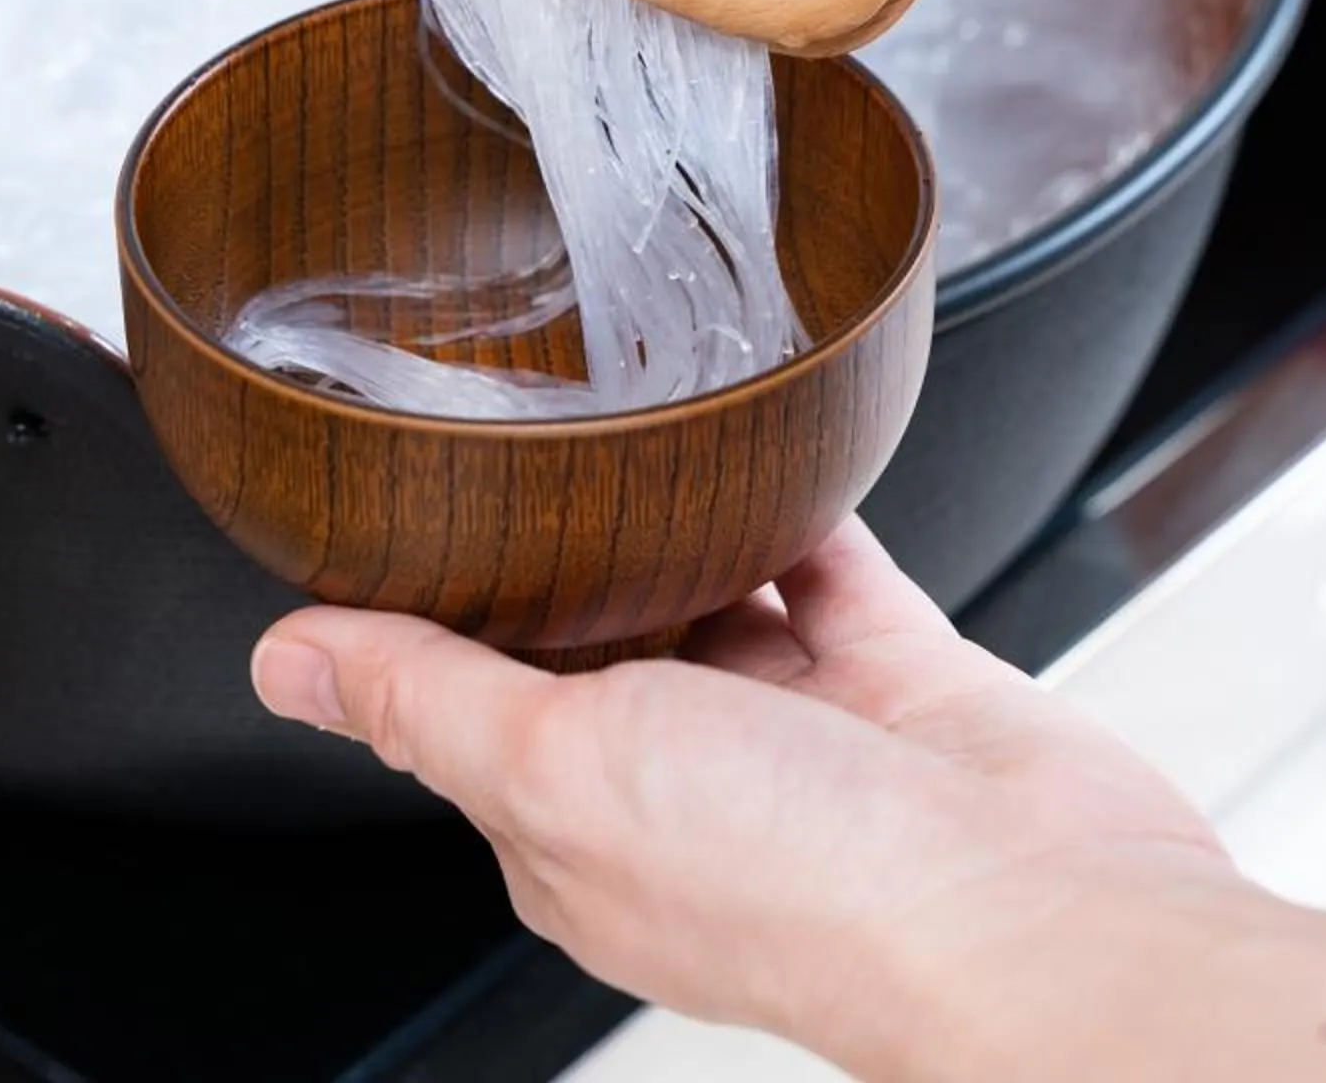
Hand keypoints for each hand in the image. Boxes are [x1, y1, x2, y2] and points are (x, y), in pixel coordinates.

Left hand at [249, 519, 1255, 1081]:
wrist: (1039, 910)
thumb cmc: (813, 885)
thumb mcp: (561, 766)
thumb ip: (427, 699)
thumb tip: (286, 663)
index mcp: (582, 832)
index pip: (479, 706)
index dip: (445, 613)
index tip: (416, 507)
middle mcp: (689, 786)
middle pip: (603, 641)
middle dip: (571, 550)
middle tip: (529, 426)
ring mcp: (803, 733)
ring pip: (718, 592)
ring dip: (685, 518)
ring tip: (639, 416)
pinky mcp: (900, 678)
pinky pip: (834, 566)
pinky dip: (803, 503)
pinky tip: (775, 441)